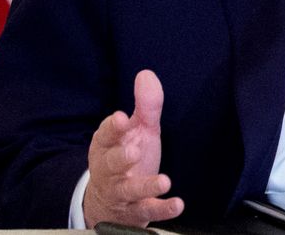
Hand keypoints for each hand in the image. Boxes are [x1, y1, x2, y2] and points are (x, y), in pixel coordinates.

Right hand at [83, 70, 184, 226]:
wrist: (110, 202)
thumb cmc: (127, 157)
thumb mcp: (138, 130)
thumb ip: (145, 106)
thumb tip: (146, 74)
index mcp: (106, 145)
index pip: (106, 135)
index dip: (113, 127)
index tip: (122, 118)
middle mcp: (109, 170)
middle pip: (110, 164)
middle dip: (120, 158)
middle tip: (133, 152)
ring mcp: (121, 193)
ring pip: (129, 190)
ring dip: (145, 186)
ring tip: (164, 181)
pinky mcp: (135, 211)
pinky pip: (147, 211)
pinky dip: (162, 209)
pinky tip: (178, 204)